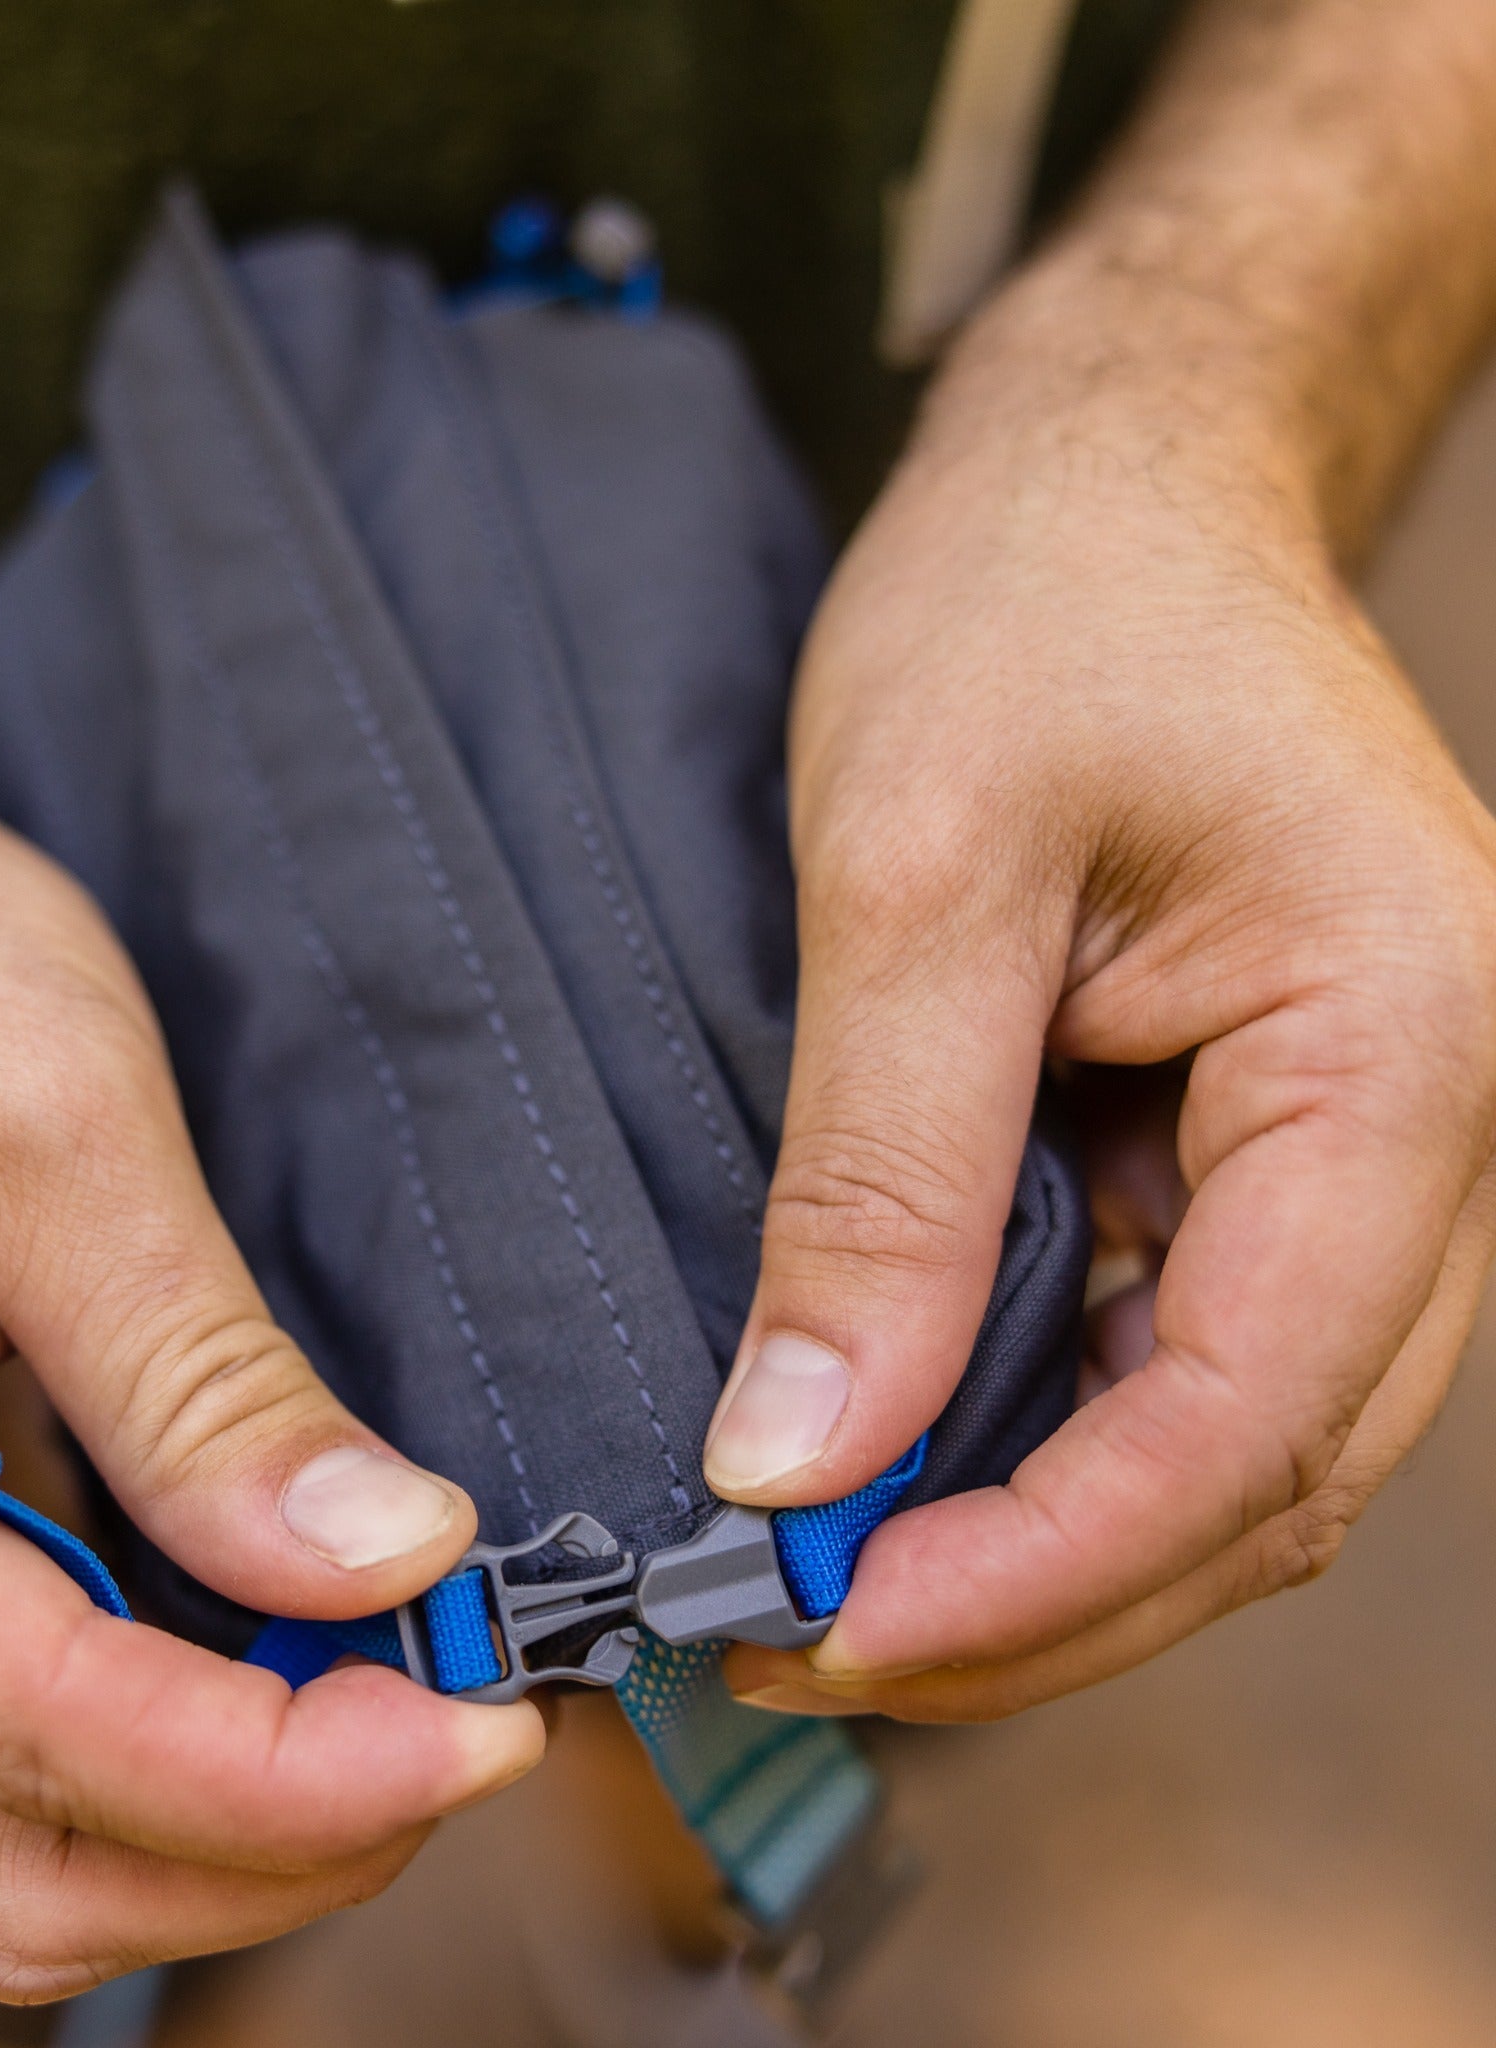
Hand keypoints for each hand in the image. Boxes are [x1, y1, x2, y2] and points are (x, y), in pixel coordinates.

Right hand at [0, 646, 541, 1997]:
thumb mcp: (56, 1126)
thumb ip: (202, 1378)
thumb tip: (380, 1565)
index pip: (22, 1720)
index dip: (278, 1771)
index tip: (484, 1727)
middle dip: (258, 1844)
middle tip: (469, 1732)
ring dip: (207, 1819)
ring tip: (400, 1703)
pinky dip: (145, 1742)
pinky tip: (281, 1660)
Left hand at [704, 359, 1495, 1720]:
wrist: (1103, 473)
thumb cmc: (1035, 601)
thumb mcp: (921, 873)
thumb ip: (883, 1175)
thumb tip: (809, 1450)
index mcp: (1401, 1050)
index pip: (1260, 1407)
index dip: (1053, 1560)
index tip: (847, 1626)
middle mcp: (1414, 1132)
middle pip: (1262, 1469)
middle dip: (1039, 1593)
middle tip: (804, 1641)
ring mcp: (1338, 1146)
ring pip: (1220, 1438)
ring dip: (1033, 1540)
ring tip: (825, 1587)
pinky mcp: (1239, 1138)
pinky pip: (1165, 1344)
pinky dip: (1034, 1435)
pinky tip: (894, 1462)